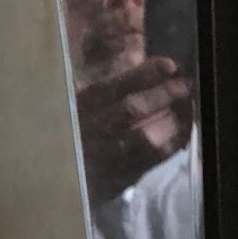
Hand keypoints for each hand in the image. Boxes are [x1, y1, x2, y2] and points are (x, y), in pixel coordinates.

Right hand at [75, 57, 192, 200]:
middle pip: (133, 110)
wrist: (48, 182)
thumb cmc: (62, 136)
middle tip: (185, 85)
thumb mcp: (68, 107)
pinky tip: (183, 133)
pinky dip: (171, 145)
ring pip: (146, 139)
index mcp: (81, 108)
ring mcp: (106, 157)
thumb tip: (126, 57)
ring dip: (172, 122)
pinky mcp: (118, 179)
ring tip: (189, 108)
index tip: (169, 65)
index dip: (144, 74)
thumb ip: (93, 87)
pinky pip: (151, 162)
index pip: (115, 87)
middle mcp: (93, 130)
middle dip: (163, 95)